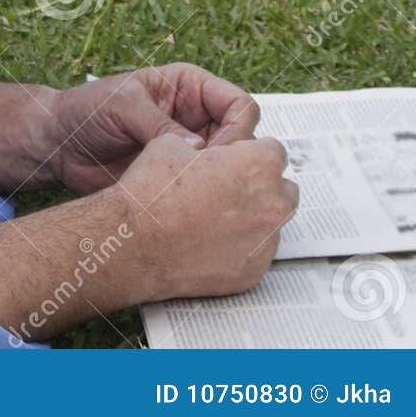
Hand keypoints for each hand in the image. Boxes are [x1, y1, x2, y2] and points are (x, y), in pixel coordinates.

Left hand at [41, 62, 260, 193]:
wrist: (58, 145)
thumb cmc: (85, 111)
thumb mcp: (123, 106)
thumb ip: (160, 124)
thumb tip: (199, 149)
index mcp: (190, 87)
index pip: (240, 105)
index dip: (239, 129)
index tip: (221, 152)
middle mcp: (196, 117)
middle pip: (243, 139)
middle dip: (234, 159)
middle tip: (212, 179)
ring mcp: (189, 148)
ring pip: (228, 167)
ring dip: (220, 181)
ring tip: (199, 194)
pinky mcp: (178, 176)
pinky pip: (205, 187)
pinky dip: (204, 197)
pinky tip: (189, 206)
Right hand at [112, 133, 297, 303]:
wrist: (134, 243)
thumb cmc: (150, 194)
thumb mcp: (169, 145)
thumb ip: (201, 144)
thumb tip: (202, 149)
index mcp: (259, 165)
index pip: (273, 150)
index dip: (247, 153)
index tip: (232, 161)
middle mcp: (273, 204)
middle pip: (281, 188)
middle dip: (258, 185)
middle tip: (223, 188)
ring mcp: (266, 242)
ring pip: (269, 222)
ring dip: (250, 216)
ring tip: (212, 217)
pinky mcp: (254, 271)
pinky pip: (255, 253)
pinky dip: (238, 246)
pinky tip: (207, 240)